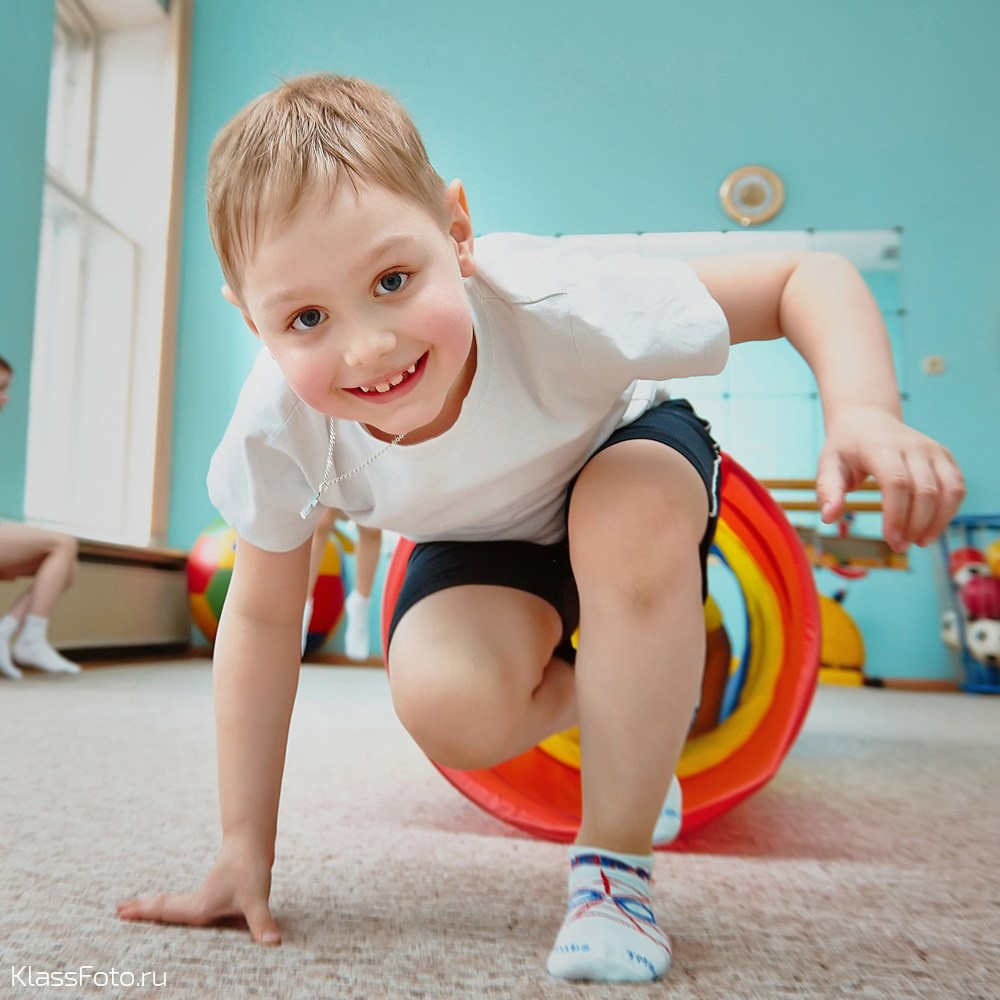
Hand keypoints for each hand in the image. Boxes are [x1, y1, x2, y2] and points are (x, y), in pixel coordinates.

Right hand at [116, 841, 280, 945]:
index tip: (119, 911)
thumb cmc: (251, 869)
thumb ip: (262, 923)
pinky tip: (175, 907)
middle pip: (164, 906)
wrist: (253, 841)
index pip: (165, 911)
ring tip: (137, 906)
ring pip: (173, 902)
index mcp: (199, 906)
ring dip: (155, 905)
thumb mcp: (256, 900)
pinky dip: (172, 904)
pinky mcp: (216, 889)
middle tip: (117, 909)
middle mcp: (198, 901)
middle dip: (142, 909)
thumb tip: (274, 944)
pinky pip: (186, 900)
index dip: (143, 913)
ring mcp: (206, 893)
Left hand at [815, 406, 964, 550]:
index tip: (891, 539)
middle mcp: (911, 445)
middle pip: (925, 490)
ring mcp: (932, 449)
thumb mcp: (828, 465)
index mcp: (879, 446)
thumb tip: (829, 518)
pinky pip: (956, 487)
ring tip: (918, 543)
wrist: (867, 421)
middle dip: (915, 524)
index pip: (896, 482)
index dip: (897, 514)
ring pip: (947, 490)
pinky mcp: (944, 456)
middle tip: (900, 546)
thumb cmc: (846, 449)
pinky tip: (930, 529)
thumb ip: (828, 491)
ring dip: (936, 522)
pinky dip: (948, 512)